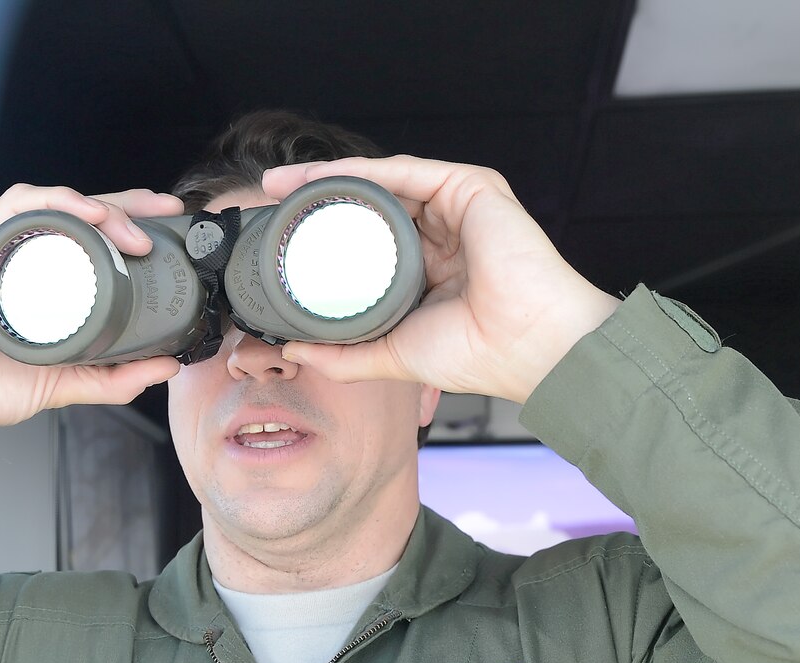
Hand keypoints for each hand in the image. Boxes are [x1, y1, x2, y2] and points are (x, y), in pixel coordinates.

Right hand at [0, 184, 186, 435]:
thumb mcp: (66, 383)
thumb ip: (113, 379)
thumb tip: (166, 366)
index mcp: (45, 280)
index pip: (92, 238)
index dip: (131, 223)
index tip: (169, 227)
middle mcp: (23, 256)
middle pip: (81, 213)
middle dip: (129, 205)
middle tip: (166, 212)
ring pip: (55, 204)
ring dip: (99, 207)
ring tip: (133, 230)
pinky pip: (18, 208)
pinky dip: (56, 203)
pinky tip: (88, 214)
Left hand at [260, 156, 620, 402]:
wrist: (528, 347)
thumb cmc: (478, 355)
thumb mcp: (392, 356)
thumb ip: (345, 355)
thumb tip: (294, 350)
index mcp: (432, 270)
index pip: (370, 240)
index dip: (326, 234)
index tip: (282, 235)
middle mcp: (444, 234)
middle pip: (372, 206)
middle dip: (319, 198)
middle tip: (271, 196)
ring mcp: (459, 208)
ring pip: (384, 182)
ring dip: (332, 178)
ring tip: (285, 184)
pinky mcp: (472, 187)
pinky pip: (406, 171)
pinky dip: (363, 172)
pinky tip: (325, 177)